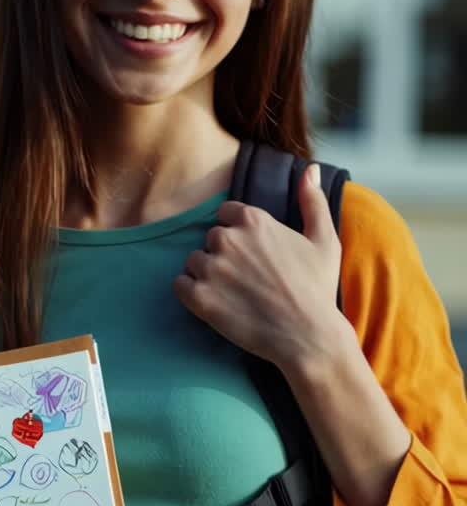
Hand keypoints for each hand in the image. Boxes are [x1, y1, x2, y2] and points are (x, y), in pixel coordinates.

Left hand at [173, 164, 343, 371]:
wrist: (309, 336)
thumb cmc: (318, 289)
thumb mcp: (325, 239)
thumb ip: (313, 200)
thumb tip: (311, 168)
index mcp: (253, 220)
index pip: (225, 214)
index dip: (237, 233)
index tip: (252, 254)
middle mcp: (228, 240)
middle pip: (210, 239)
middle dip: (224, 255)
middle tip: (246, 279)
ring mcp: (212, 269)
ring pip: (194, 262)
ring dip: (207, 275)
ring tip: (233, 293)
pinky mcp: (200, 298)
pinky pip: (180, 285)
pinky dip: (191, 293)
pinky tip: (214, 303)